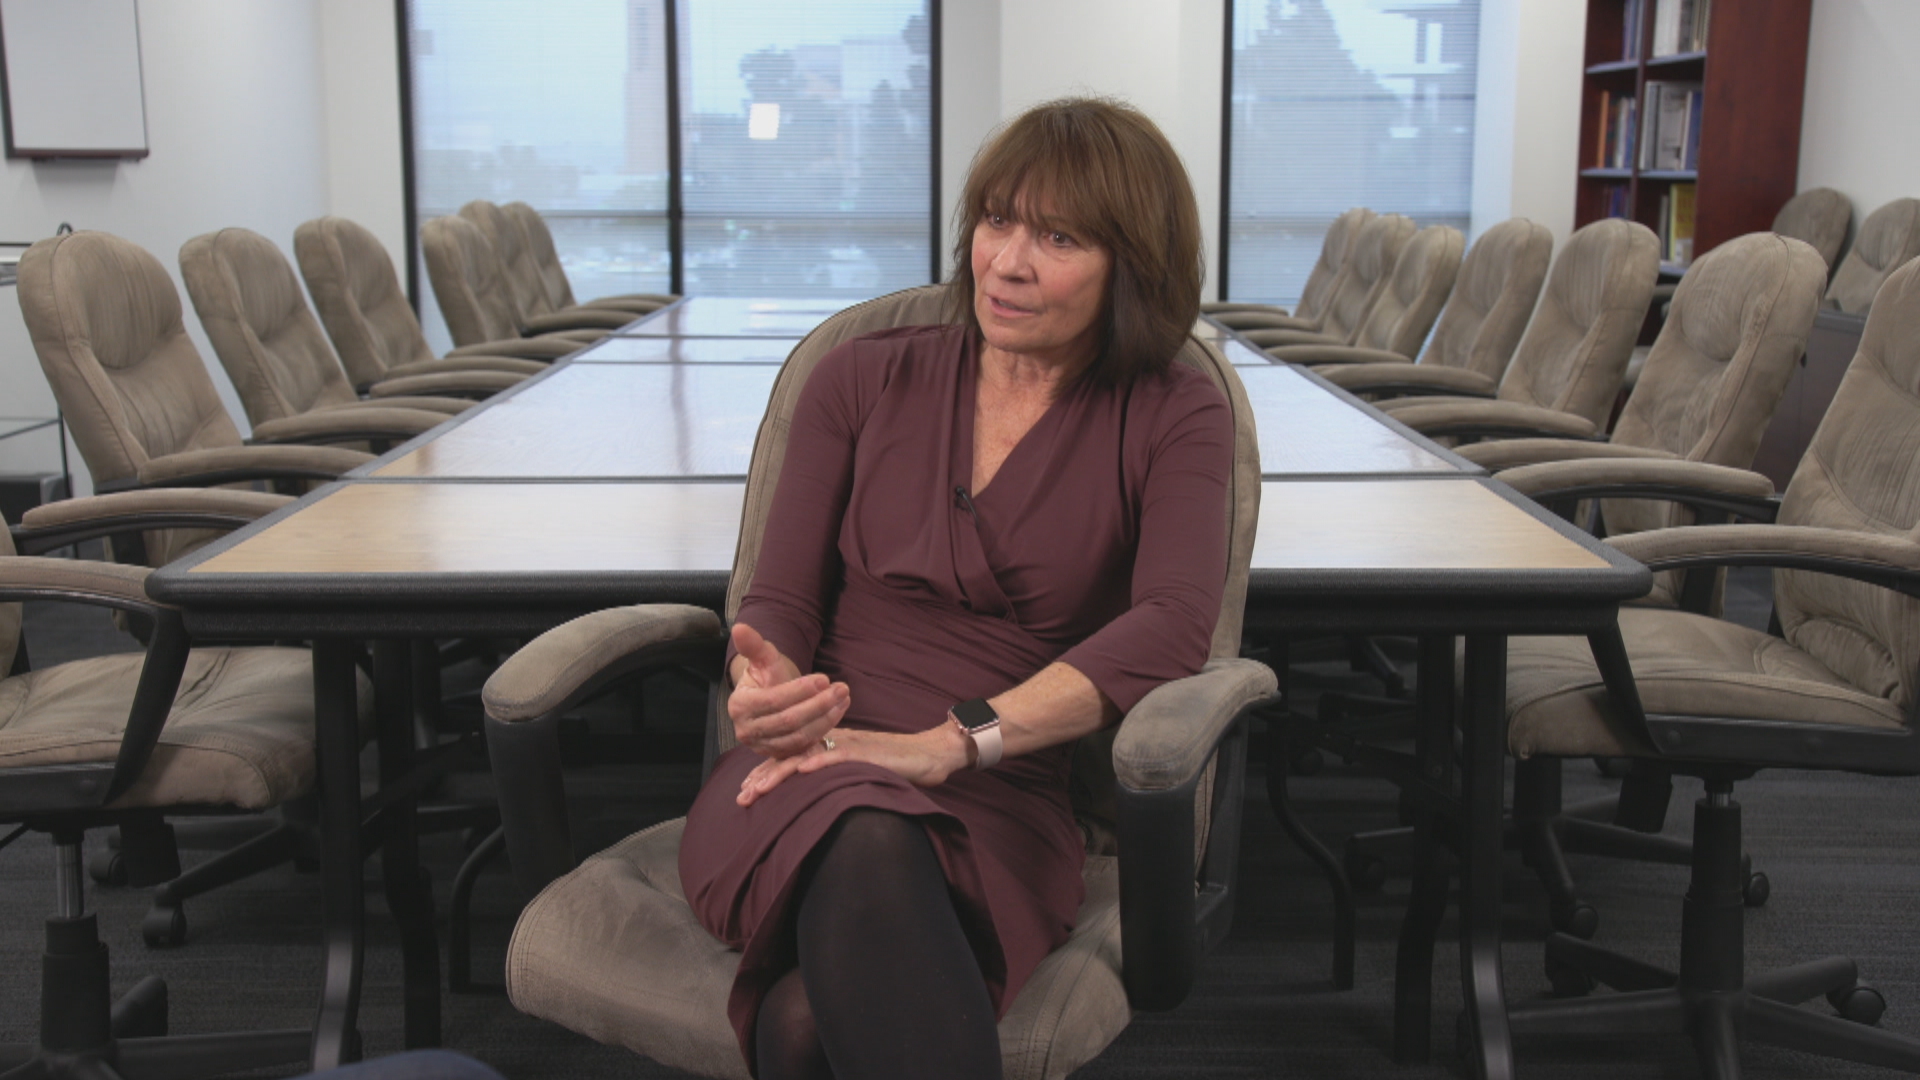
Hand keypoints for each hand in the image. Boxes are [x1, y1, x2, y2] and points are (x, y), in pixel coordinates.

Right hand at [727, 622, 849, 758]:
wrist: (768, 699)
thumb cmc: (766, 676)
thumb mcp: (762, 658)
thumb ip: (754, 645)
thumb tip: (739, 627)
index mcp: (740, 706)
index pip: (774, 700)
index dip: (800, 690)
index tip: (824, 678)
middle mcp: (747, 731)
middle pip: (789, 721)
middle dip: (819, 704)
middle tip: (842, 688)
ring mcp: (763, 747)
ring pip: (800, 736)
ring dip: (826, 718)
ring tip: (844, 698)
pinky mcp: (779, 755)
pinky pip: (805, 746)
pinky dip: (825, 729)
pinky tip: (838, 711)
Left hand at [736, 722, 971, 806]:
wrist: (930, 753)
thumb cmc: (896, 766)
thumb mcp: (859, 774)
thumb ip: (836, 780)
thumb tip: (816, 800)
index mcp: (829, 746)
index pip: (790, 757)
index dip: (765, 773)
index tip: (744, 791)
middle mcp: (833, 742)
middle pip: (790, 756)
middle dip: (763, 777)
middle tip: (741, 797)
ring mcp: (849, 745)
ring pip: (806, 755)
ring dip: (780, 773)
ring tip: (759, 789)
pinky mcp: (867, 752)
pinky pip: (839, 755)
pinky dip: (820, 762)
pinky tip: (803, 771)